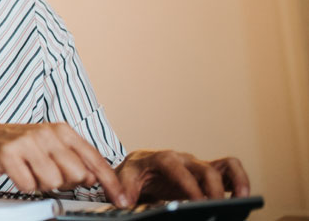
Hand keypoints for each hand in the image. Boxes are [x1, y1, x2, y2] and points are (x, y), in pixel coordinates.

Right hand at [0, 122, 130, 206]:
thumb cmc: (21, 145)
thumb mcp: (52, 147)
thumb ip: (75, 160)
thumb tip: (94, 178)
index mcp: (63, 131)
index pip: (94, 159)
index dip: (110, 182)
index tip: (120, 198)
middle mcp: (47, 133)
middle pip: (75, 175)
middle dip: (64, 182)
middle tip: (49, 173)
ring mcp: (27, 142)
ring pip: (52, 182)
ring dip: (42, 184)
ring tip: (31, 171)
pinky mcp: (9, 153)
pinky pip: (28, 185)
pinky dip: (24, 185)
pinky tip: (19, 172)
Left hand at [115, 150, 249, 202]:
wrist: (139, 166)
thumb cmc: (134, 172)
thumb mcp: (125, 177)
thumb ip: (125, 188)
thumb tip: (125, 201)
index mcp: (162, 158)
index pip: (177, 168)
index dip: (188, 184)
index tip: (197, 201)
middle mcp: (183, 159)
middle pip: (205, 169)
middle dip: (213, 189)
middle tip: (216, 208)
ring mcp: (197, 165)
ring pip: (223, 166)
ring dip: (236, 180)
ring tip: (243, 198)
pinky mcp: (207, 173)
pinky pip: (229, 171)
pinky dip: (239, 180)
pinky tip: (242, 196)